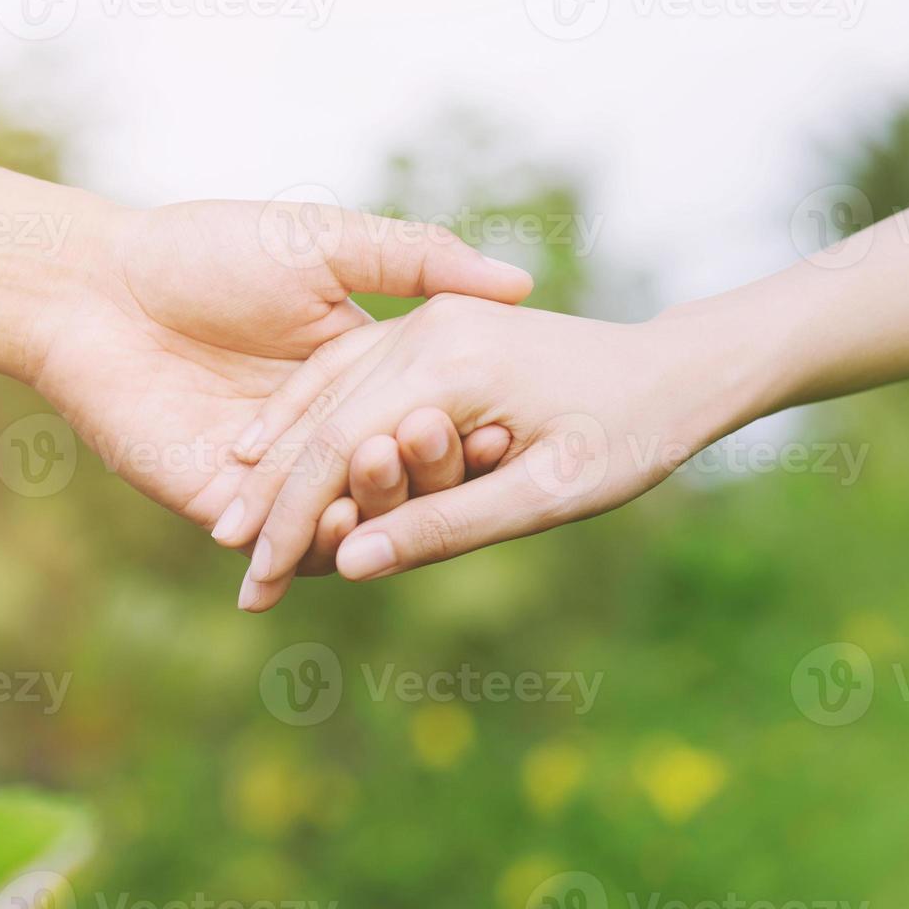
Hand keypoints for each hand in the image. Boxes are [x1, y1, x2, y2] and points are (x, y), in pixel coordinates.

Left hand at [29, 201, 530, 572]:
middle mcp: (320, 435)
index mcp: (355, 377)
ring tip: (392, 476)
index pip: (424, 419)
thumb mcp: (327, 243)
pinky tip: (338, 527)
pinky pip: (282, 544)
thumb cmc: (206, 252)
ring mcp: (273, 478)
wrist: (96, 287)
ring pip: (345, 518)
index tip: (506, 428)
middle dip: (428, 472)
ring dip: (380, 510)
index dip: (463, 429)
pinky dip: (316, 545)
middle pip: (393, 477)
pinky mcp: (222, 508)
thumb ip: (417, 260)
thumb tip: (519, 283)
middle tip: (453, 450)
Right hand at [212, 294, 771, 607]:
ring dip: (276, 459)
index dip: (293, 526)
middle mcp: (425, 328)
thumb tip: (352, 566)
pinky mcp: (431, 324)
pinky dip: (305, 414)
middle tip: (237, 577)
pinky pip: (347, 370)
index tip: (256, 589)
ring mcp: (425, 319)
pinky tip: (266, 448)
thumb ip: (445, 526)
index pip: (340, 451)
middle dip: (272, 502)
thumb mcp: (546, 496)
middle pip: (320, 422)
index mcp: (451, 364)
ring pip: (323, 392)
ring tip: (232, 525)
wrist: (675, 368)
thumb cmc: (629, 437)